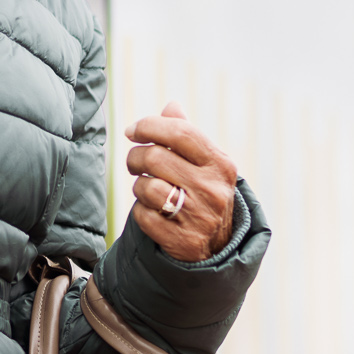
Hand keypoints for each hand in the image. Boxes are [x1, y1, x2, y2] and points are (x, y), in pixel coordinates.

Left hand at [125, 101, 238, 262]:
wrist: (216, 248)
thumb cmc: (203, 193)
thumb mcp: (205, 164)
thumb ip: (186, 134)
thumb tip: (171, 106)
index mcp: (220, 165)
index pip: (181, 132)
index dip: (149, 126)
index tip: (132, 131)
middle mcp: (213, 190)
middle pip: (156, 157)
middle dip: (135, 157)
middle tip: (135, 162)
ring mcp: (199, 217)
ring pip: (146, 186)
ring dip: (139, 186)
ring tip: (147, 189)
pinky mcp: (182, 240)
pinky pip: (142, 215)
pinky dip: (141, 211)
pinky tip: (153, 212)